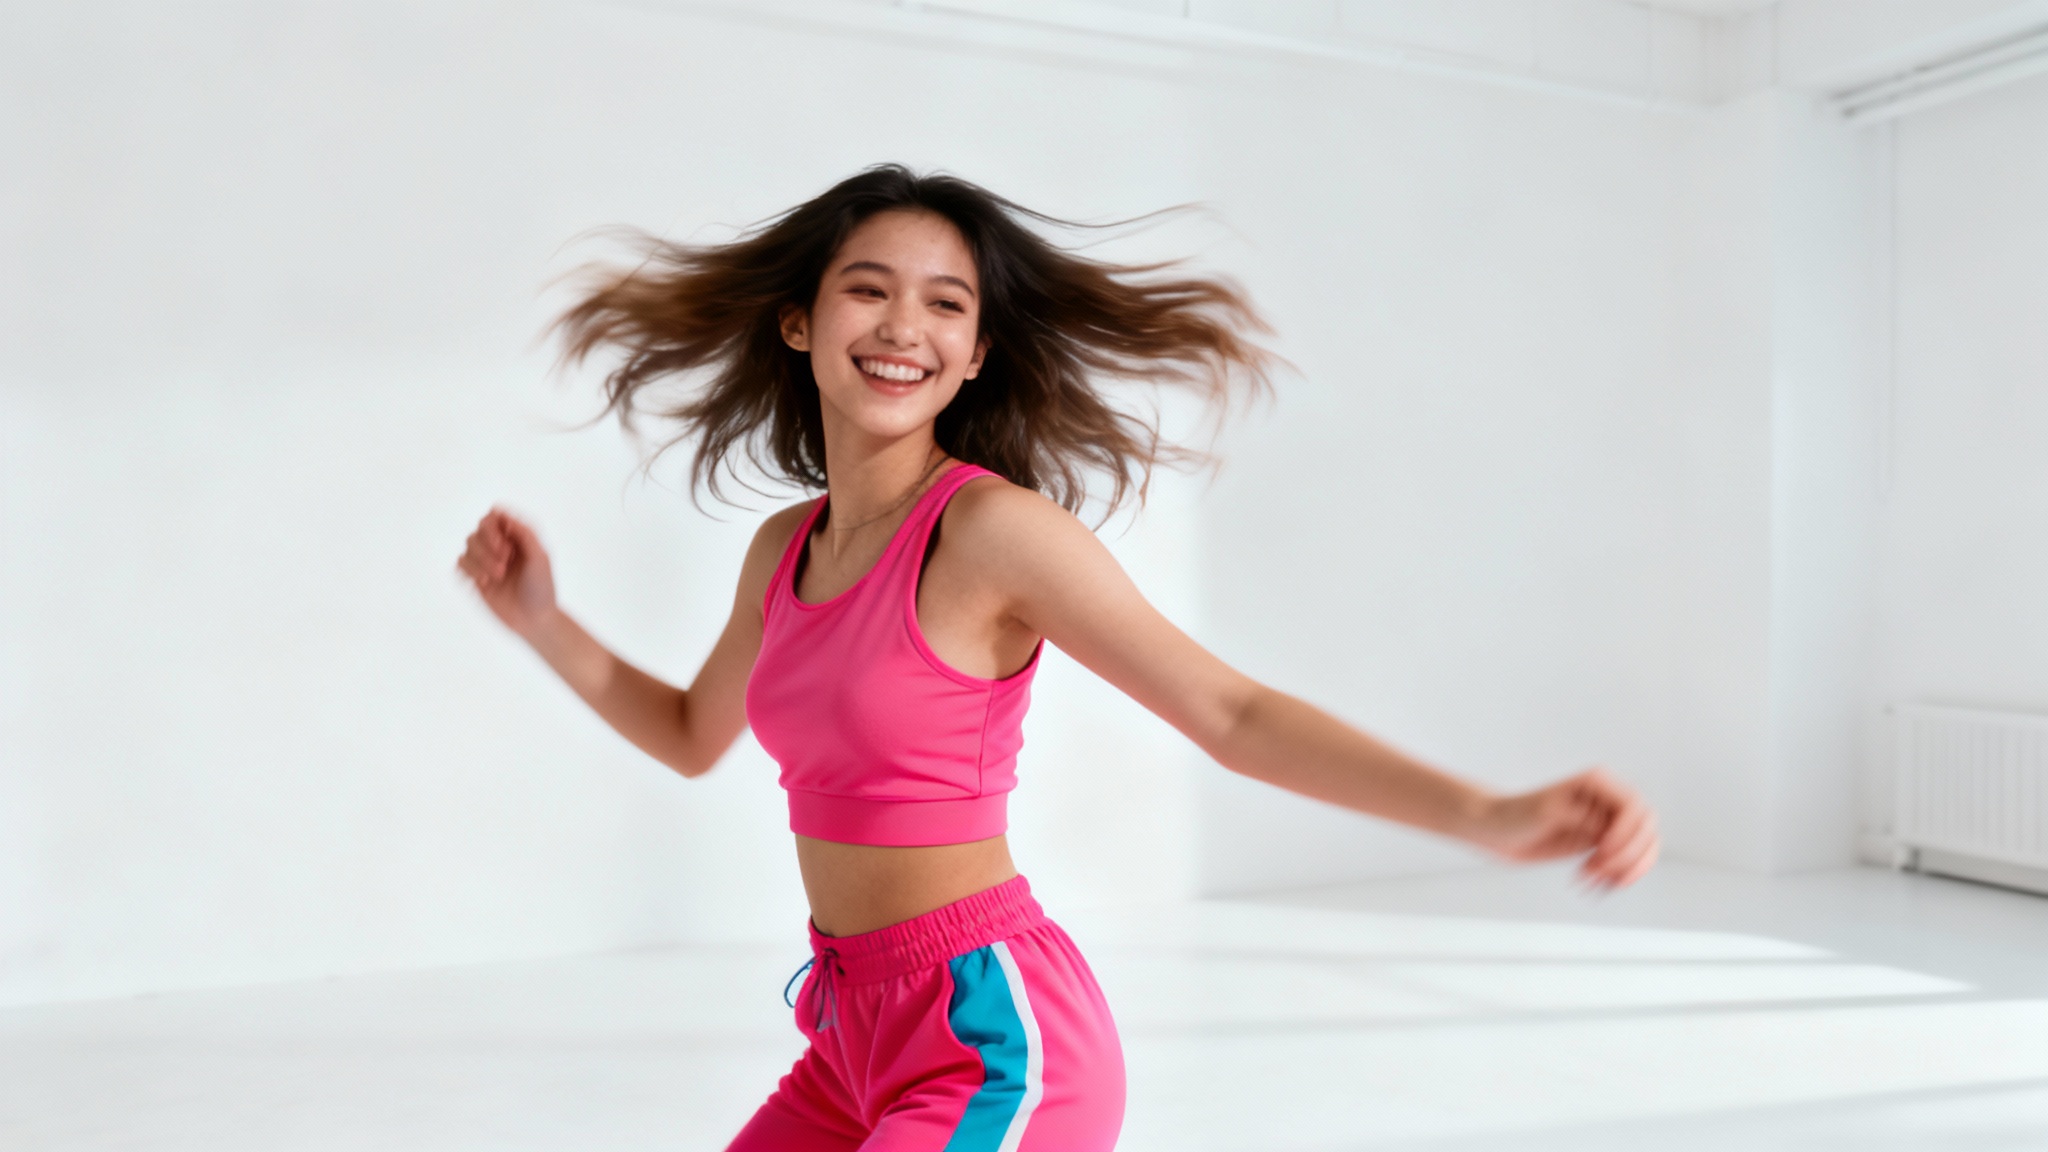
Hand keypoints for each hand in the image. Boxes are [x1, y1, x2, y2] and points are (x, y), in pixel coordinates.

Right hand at [456, 508, 558, 638]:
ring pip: (468, 544)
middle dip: (489, 544)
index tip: (506, 545)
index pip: (495, 517)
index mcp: (517, 538)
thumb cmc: (542, 588)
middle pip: (479, 528)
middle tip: (506, 563)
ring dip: (481, 559)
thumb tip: (503, 516)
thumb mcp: (540, 557)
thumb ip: (524, 533)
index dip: (494, 526)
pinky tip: (485, 582)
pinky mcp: (475, 578)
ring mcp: (486, 561)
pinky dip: (470, 569)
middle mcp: (500, 546)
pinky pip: (460, 563)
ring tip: (499, 576)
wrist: (534, 620)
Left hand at [1469, 767, 1658, 890]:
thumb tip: (1607, 830)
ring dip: (1628, 869)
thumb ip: (1581, 818)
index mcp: (1597, 782)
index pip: (1633, 806)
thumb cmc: (1514, 814)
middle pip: (1645, 828)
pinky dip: (1620, 876)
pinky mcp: (1599, 844)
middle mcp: (1606, 800)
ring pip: (1641, 848)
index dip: (1625, 832)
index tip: (1603, 850)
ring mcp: (1605, 823)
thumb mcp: (1547, 811)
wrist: (1496, 832)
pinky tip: (1600, 884)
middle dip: (1629, 855)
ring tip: (1600, 881)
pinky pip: (1626, 862)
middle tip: (1600, 870)